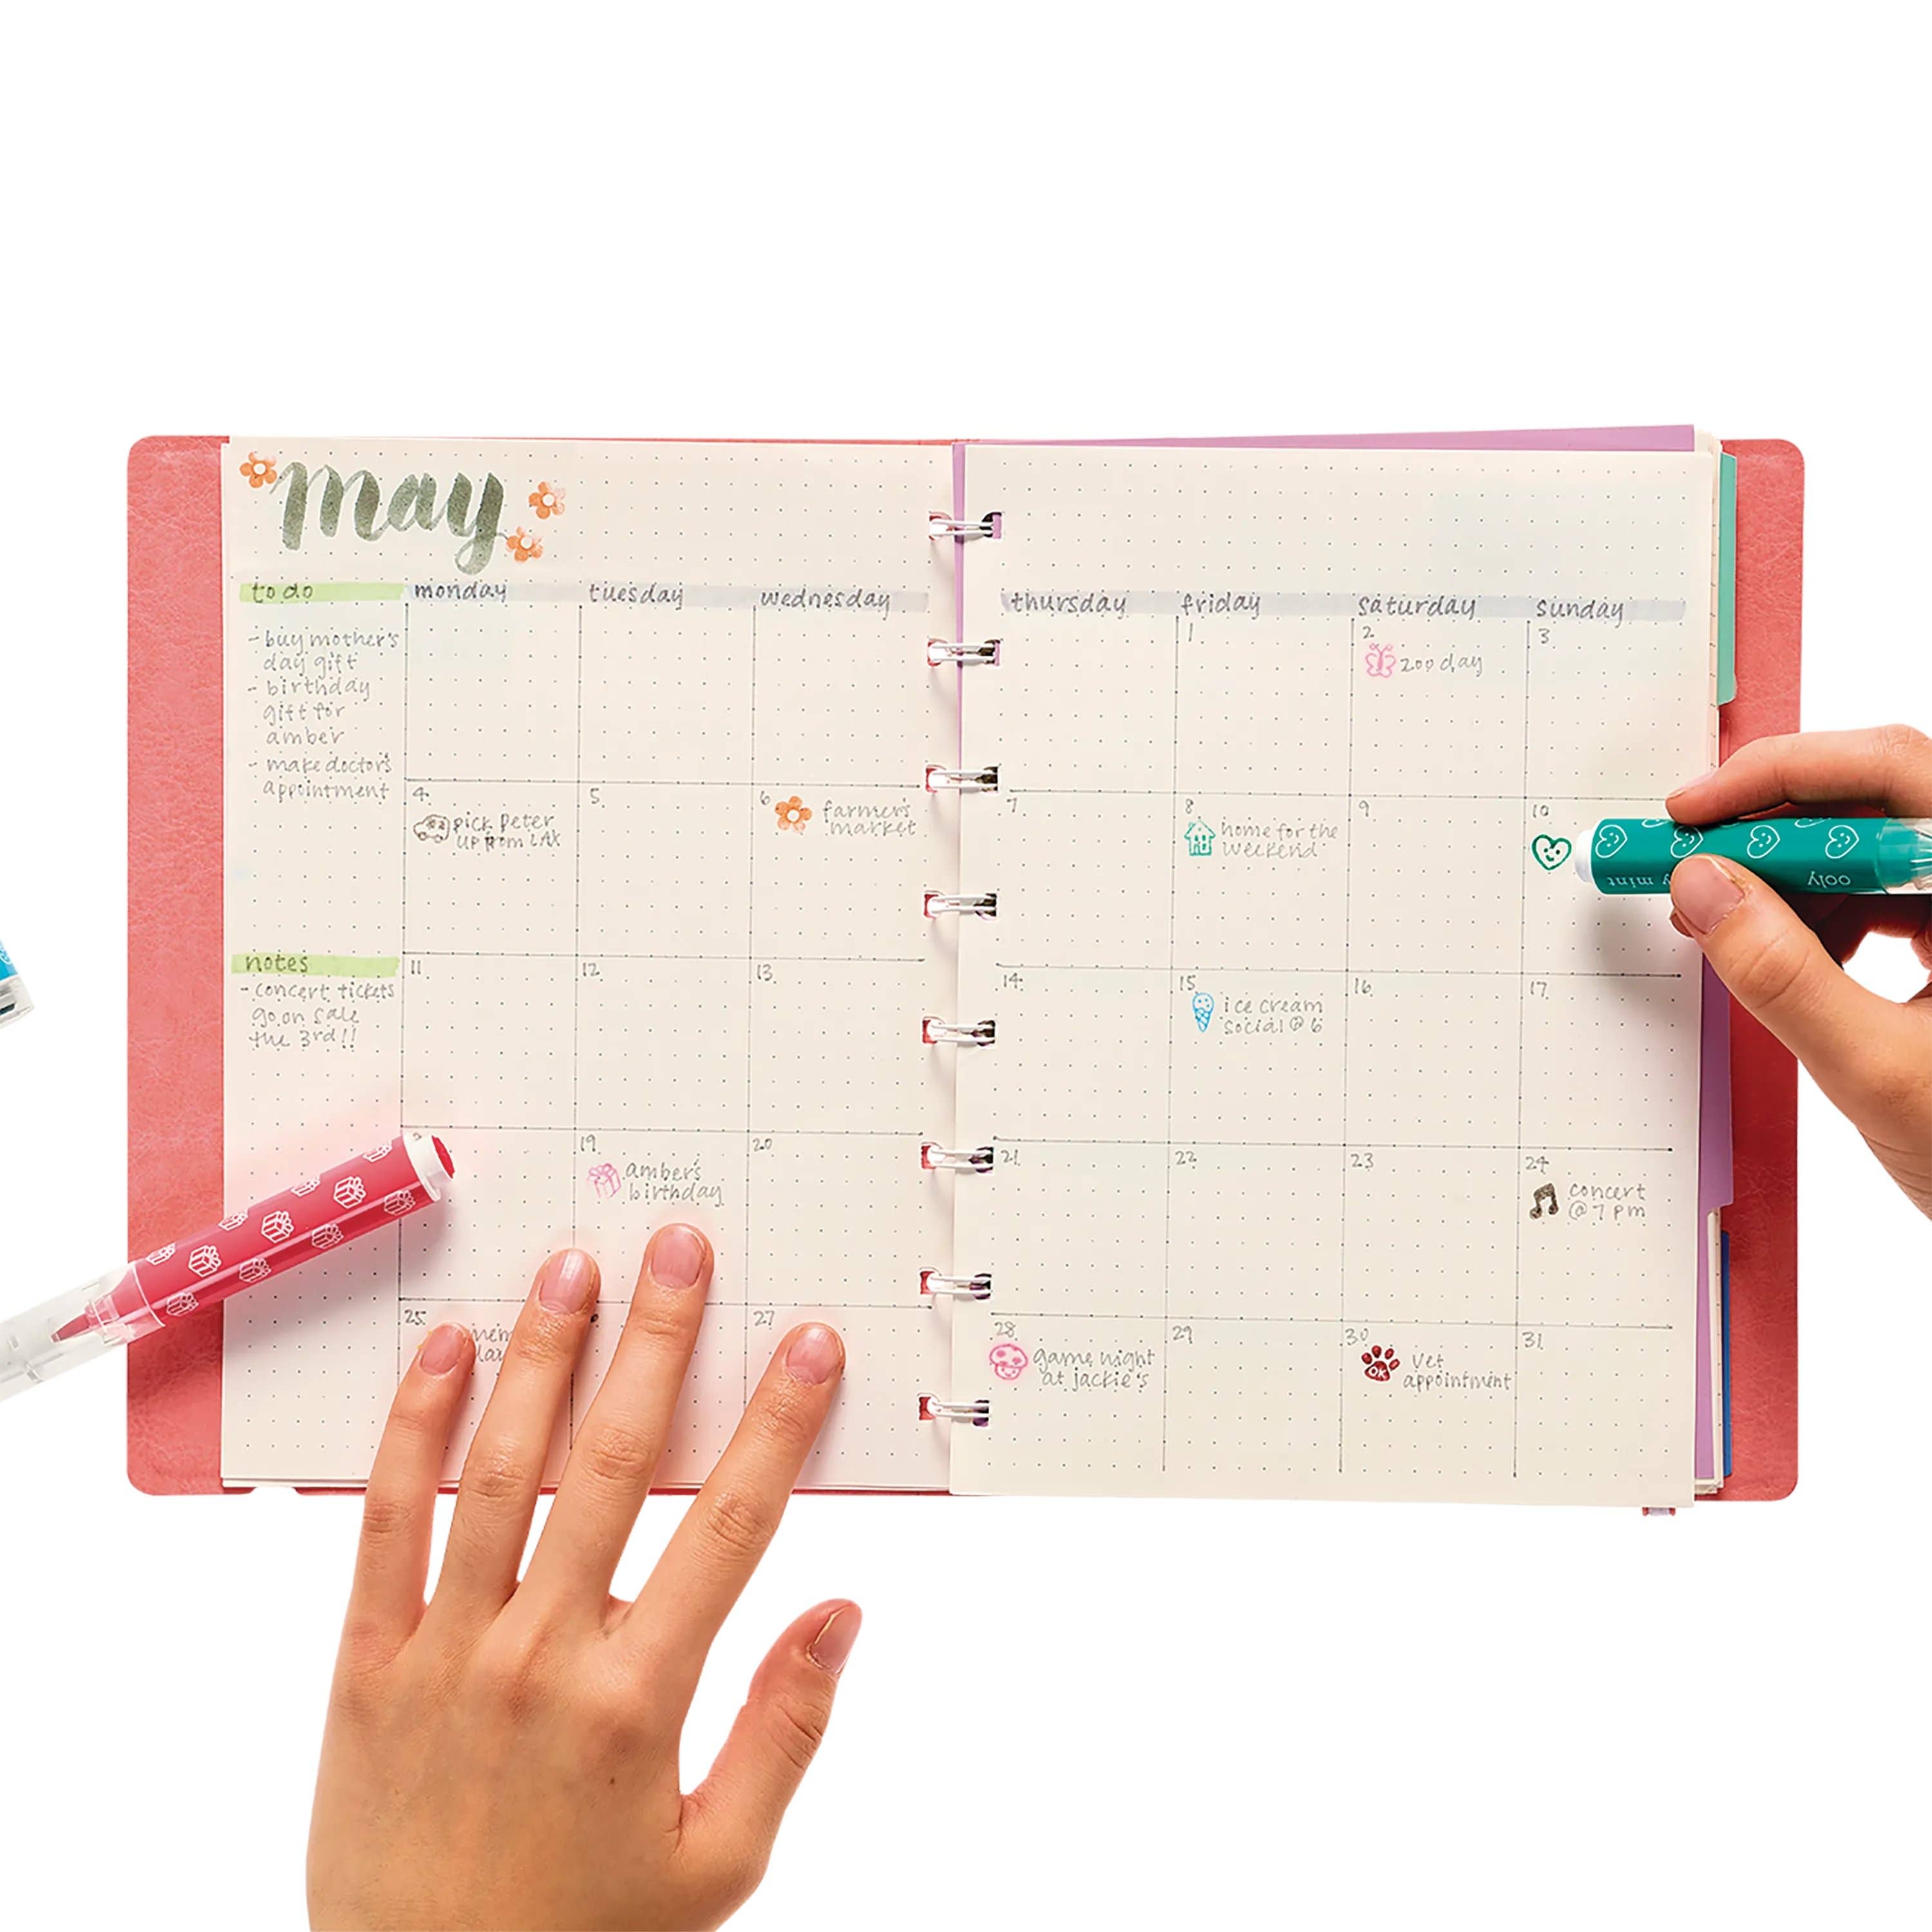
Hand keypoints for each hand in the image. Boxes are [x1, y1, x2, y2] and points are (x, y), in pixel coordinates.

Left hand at [308, 1228, 856, 1930]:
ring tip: (571, 1267)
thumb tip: (841, 1614)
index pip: (729, 1527)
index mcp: (636, 1701)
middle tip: (681, 1247)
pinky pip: (384, 1526)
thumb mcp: (716, 1866)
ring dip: (541, 1359)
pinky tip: (441, 1353)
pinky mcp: (363, 1665)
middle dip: (658, 1344)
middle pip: (614, 1466)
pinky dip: (411, 1432)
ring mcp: (445, 1652)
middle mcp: (541, 1656)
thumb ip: (784, 1731)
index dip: (777, 1424)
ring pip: (500, 1472)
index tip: (806, 1344)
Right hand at [1667, 724, 1931, 1215]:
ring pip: (1876, 851)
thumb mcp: (1880, 1073)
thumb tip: (1703, 887)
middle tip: (1685, 861)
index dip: (1781, 774)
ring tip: (1719, 920)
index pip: (1893, 770)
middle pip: (1879, 802)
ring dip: (1787, 876)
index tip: (1690, 812)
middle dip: (1771, 826)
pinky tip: (1777, 954)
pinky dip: (1821, 916)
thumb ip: (1784, 976)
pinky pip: (1888, 899)